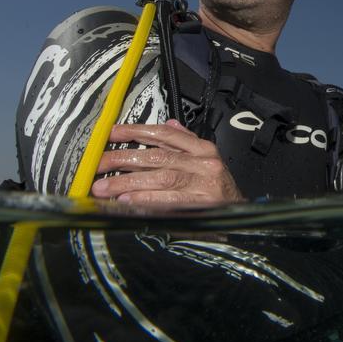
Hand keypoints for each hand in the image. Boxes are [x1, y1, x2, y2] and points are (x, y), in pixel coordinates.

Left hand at [90, 119, 242, 207]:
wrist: (242, 217)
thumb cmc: (220, 191)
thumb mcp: (207, 161)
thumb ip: (186, 143)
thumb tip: (168, 124)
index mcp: (204, 150)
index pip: (166, 135)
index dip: (137, 132)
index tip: (113, 133)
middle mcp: (204, 164)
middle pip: (158, 157)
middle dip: (124, 159)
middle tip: (99, 164)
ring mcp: (203, 185)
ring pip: (160, 177)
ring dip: (128, 182)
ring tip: (104, 187)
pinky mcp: (199, 206)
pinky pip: (166, 201)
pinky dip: (144, 200)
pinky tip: (126, 200)